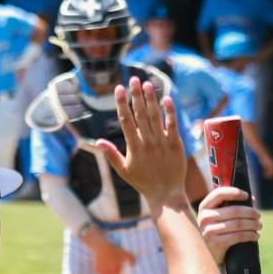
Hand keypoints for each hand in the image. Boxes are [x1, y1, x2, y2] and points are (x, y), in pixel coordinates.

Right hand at [84, 231, 135, 273]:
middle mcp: (109, 271)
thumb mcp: (124, 253)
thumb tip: (134, 264)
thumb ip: (130, 259)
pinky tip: (99, 268)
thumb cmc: (114, 250)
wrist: (102, 247)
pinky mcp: (96, 267)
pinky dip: (98, 272)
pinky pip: (97, 272)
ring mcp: (101, 270)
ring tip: (105, 273)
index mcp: (116, 269)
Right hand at [96, 77, 187, 205]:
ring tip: (147, 84)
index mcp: (133, 147)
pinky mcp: (176, 145)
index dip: (122, 103)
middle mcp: (147, 143)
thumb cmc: (143, 182)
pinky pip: (172, 125)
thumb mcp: (123, 171)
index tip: (119, 88)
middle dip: (136, 95)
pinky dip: (170, 112)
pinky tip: (167, 98)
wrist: (166, 194)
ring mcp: (162, 143)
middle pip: (141, 114)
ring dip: (151, 99)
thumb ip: (111, 154)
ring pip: (156, 117)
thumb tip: (97, 141)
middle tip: (134, 79)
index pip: (126, 120)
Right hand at [197, 184, 261, 263]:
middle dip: (250, 213)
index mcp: (205, 206)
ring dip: (253, 225)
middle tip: (259, 215)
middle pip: (234, 211)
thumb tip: (252, 199)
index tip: (247, 196)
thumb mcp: (218, 216)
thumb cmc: (217, 231)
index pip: (220, 193)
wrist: (208, 254)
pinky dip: (250, 235)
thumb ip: (231, 206)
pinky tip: (255, 236)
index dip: (235, 192)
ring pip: (238, 224)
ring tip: (259, 226)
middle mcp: (204, 217)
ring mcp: (209, 230)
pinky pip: (238, 236)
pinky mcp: (216, 243)